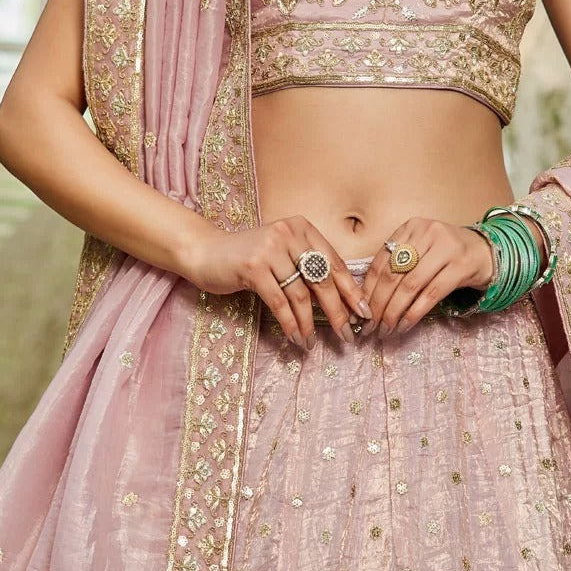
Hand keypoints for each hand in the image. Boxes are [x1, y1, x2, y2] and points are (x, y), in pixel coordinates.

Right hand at [186, 215, 372, 348]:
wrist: (205, 252)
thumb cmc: (249, 258)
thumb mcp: (282, 253)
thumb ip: (308, 267)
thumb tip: (343, 301)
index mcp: (302, 228)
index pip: (334, 263)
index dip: (351, 291)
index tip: (364, 314)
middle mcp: (289, 234)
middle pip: (322, 279)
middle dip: (337, 311)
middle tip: (347, 335)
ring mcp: (270, 249)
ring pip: (301, 294)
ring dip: (310, 323)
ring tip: (312, 343)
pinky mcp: (253, 267)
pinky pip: (279, 302)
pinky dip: (290, 323)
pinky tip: (296, 337)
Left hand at [361, 218, 495, 336]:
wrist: (486, 252)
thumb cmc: (446, 255)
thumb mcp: (420, 250)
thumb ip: (397, 266)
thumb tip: (366, 300)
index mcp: (410, 227)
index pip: (380, 262)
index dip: (367, 290)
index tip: (360, 312)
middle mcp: (426, 233)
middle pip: (392, 275)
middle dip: (378, 305)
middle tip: (370, 326)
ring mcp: (445, 248)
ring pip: (410, 286)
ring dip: (394, 312)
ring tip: (386, 330)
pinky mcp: (460, 266)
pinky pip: (430, 295)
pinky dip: (413, 314)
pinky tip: (404, 326)